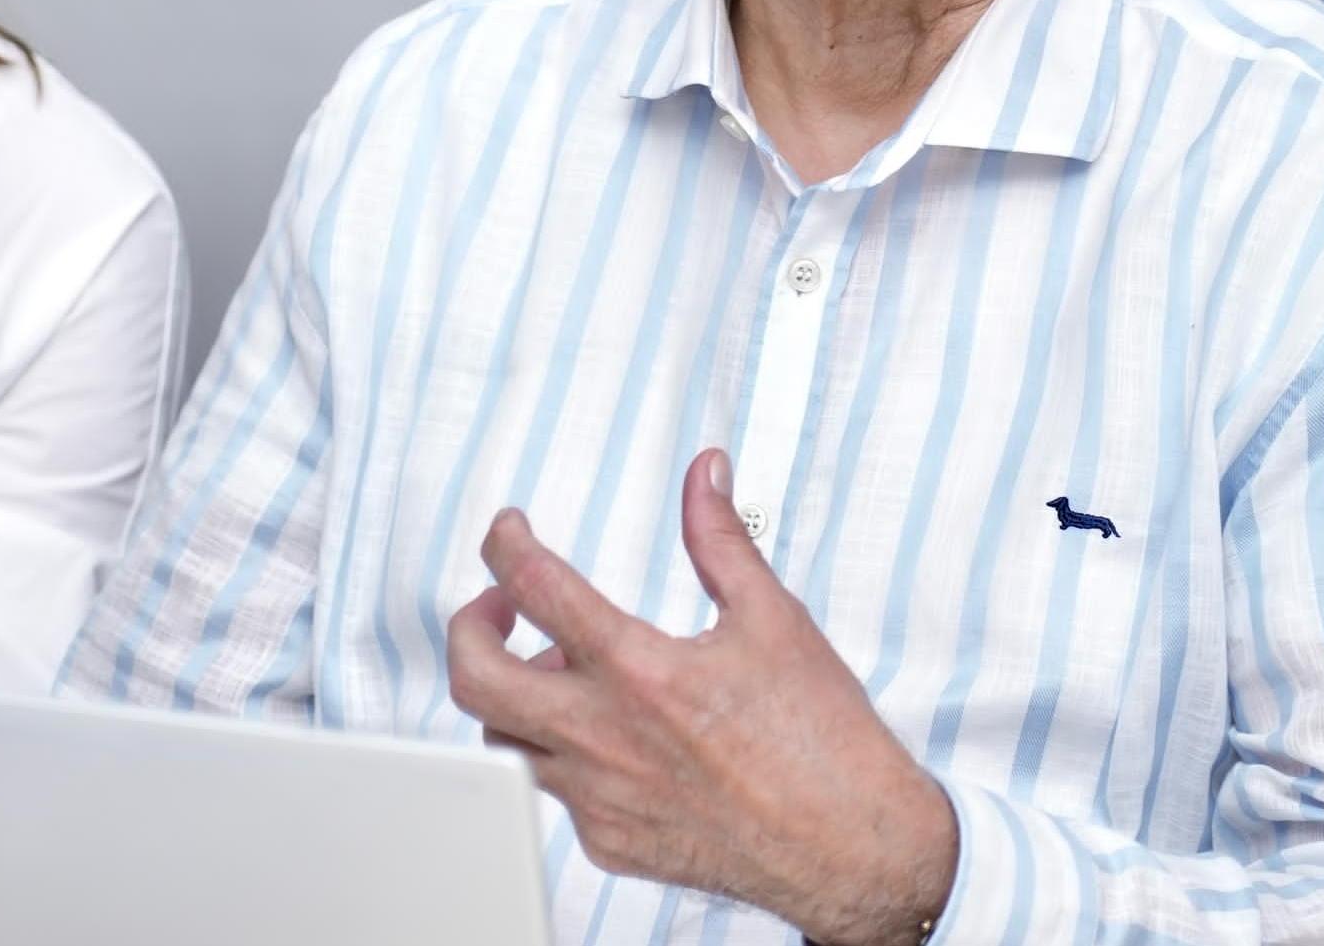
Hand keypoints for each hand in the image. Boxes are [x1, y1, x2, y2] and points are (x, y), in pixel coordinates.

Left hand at [446, 448, 954, 945]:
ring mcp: (600, 797)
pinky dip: (564, 755)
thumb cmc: (822, 740)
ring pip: (503, 742)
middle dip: (470, 628)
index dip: (506, 545)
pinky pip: (555, 793)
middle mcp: (604, 738)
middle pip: (476, 678)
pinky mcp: (610, 842)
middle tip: (496, 607)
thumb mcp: (773, 618)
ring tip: (563, 673)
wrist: (853, 847)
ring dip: (516, 696)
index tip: (508, 532)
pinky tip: (609, 738)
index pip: (534, 587)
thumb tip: (704, 476)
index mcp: (640, 671)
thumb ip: (720, 539)